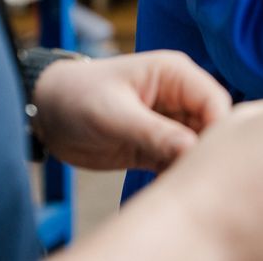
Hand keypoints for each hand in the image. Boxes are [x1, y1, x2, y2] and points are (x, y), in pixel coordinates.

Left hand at [32, 50, 231, 171]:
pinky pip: (177, 162)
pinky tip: (167, 187)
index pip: (214, 101)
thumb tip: (193, 149)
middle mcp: (180, 98)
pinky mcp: (158, 146)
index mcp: (176, 75)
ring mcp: (170, 123)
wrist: (44, 113)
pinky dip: (175, 175)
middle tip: (194, 177)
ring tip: (178, 184)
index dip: (218, 128)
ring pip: (198, 146)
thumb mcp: (114, 115)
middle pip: (212, 125)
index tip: (209, 157)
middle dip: (206, 150)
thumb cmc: (77, 97)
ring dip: (191, 165)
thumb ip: (155, 132)